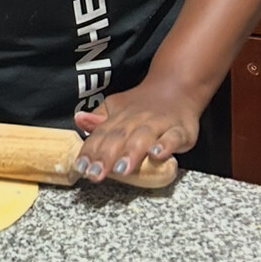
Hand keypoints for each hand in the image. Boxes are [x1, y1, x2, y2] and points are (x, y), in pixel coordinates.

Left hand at [72, 78, 202, 181]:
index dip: (90, 151)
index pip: (101, 134)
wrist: (178, 87)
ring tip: (121, 169)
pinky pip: (173, 137)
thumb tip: (79, 119)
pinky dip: (166, 145)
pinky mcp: (181, 130)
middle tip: (95, 174)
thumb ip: (100, 120)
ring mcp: (160, 124)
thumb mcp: (118, 107)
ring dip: (131, 153)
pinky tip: (156, 154)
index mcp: (119, 117)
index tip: (81, 167)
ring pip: (144, 137)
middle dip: (106, 156)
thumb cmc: (144, 104)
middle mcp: (137, 120)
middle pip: (119, 137)